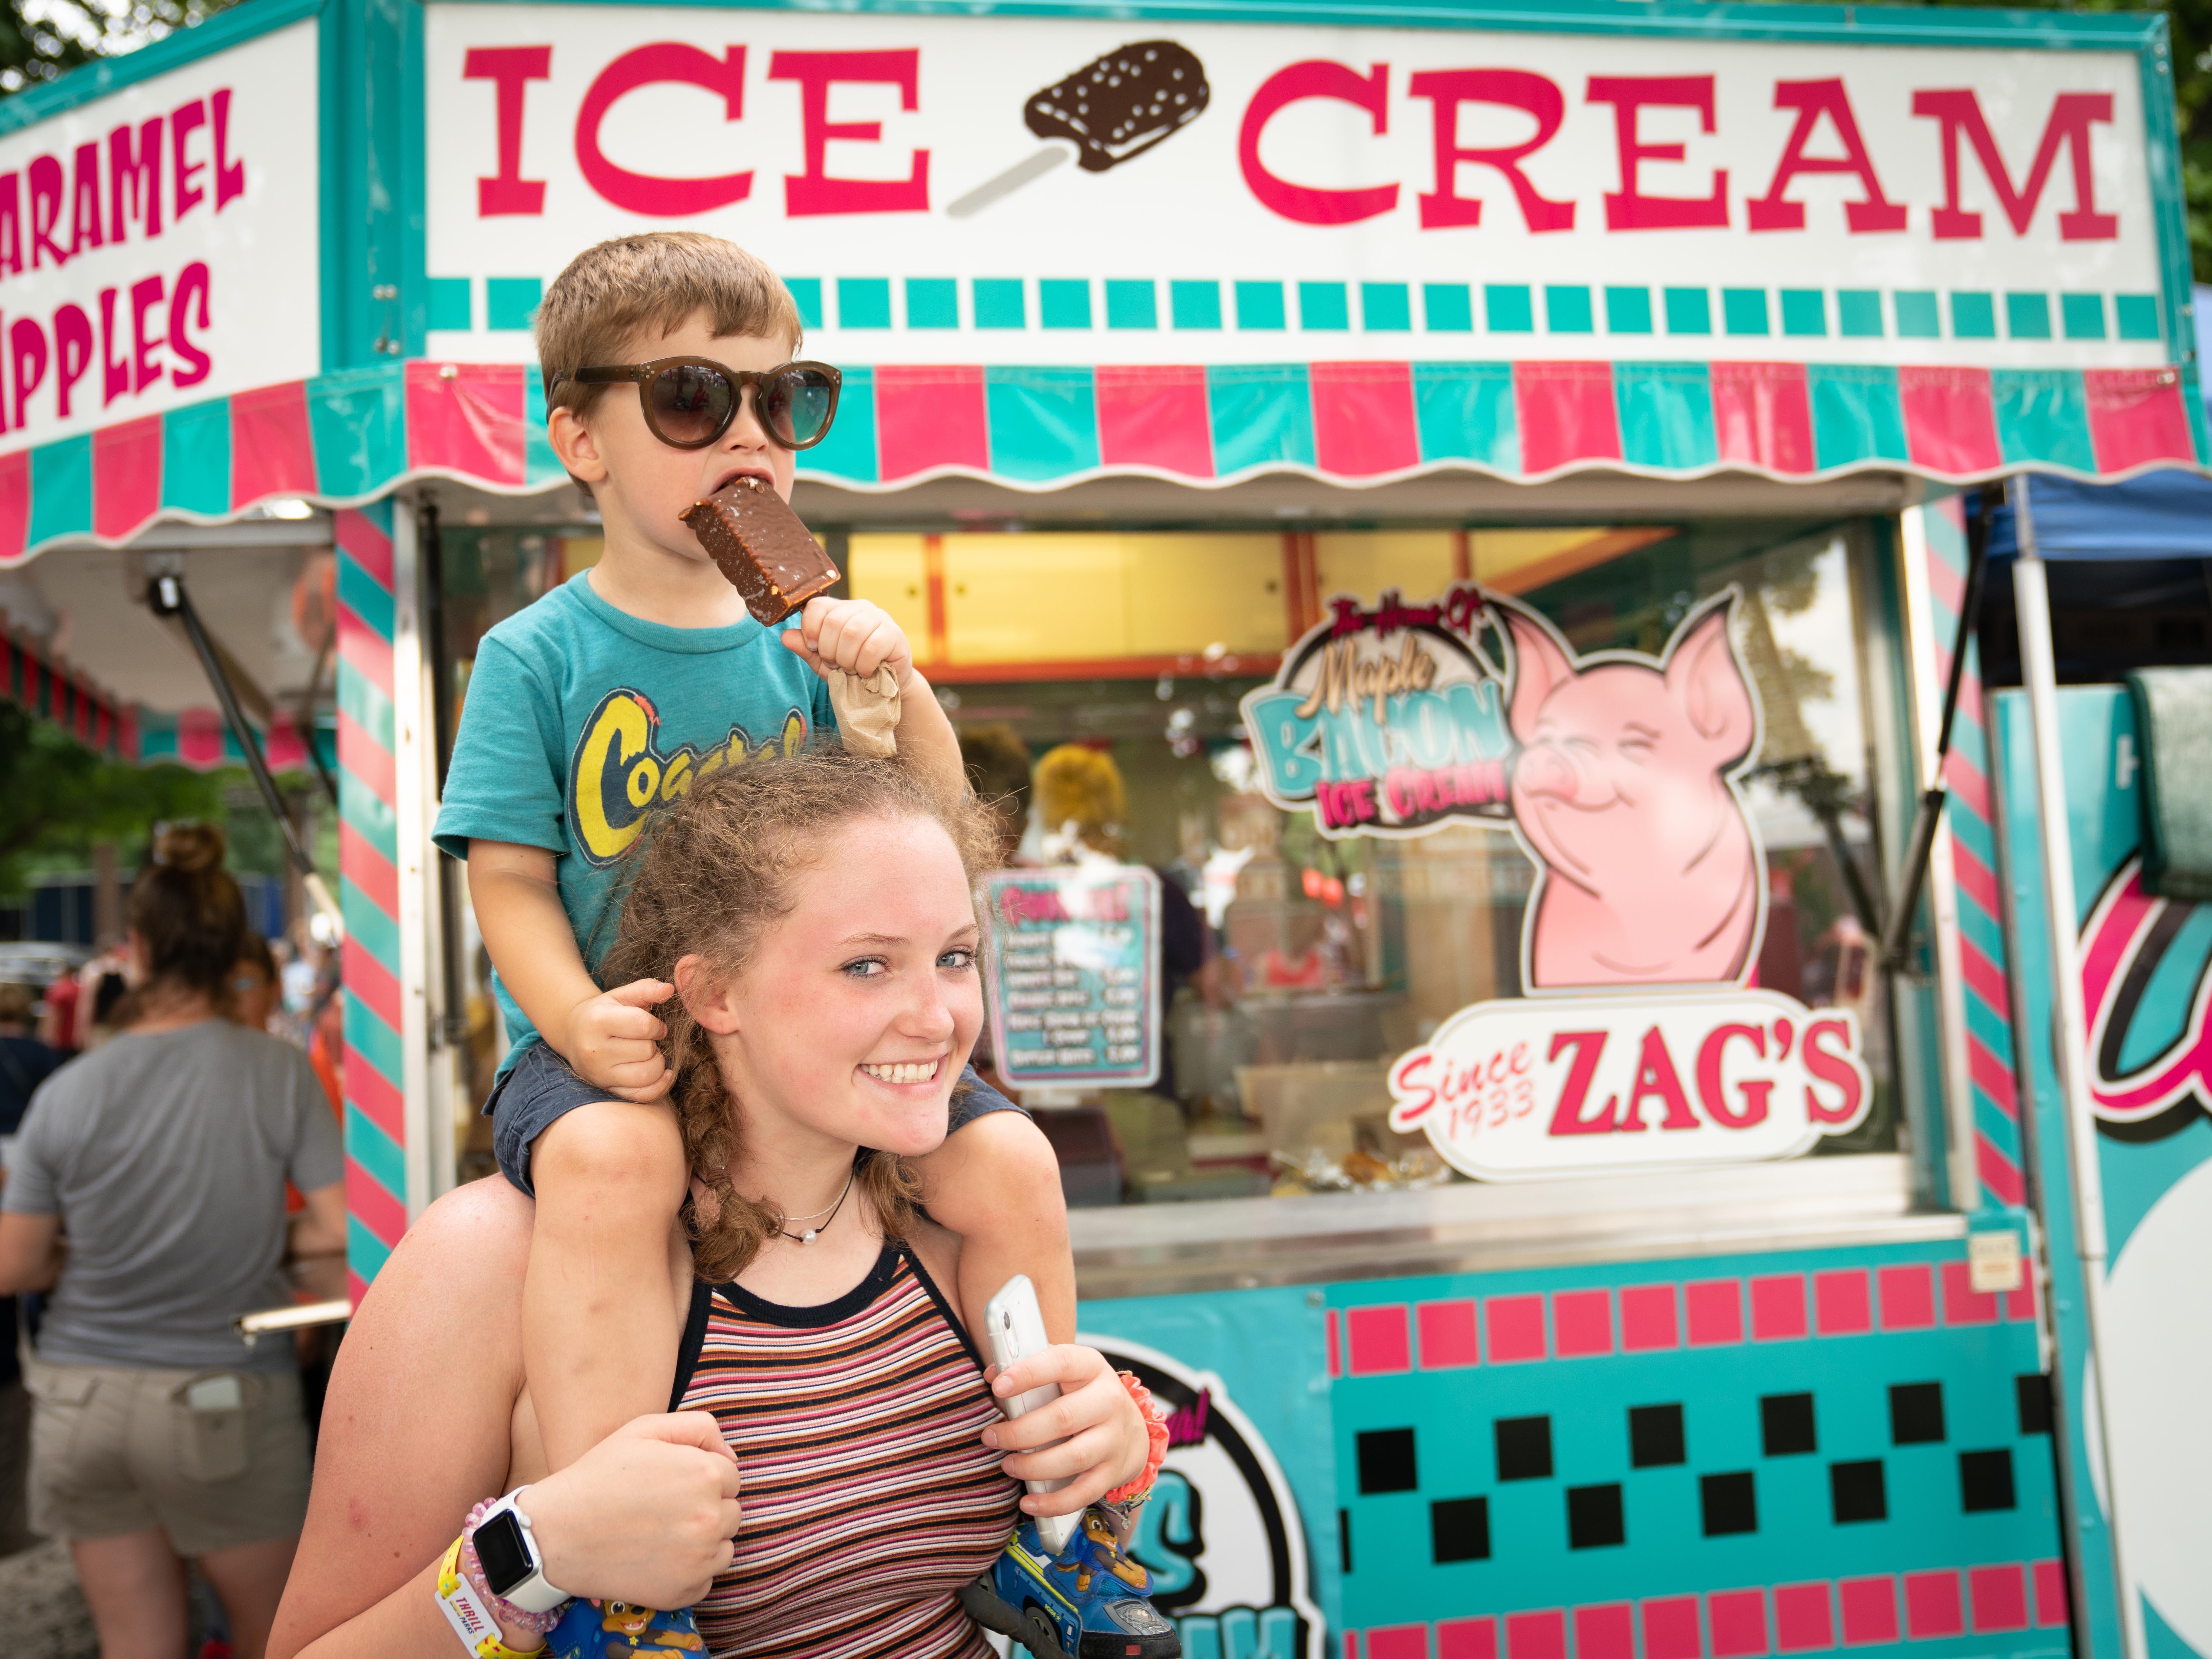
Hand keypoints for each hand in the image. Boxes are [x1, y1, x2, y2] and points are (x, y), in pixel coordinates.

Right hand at [524, 1412, 741, 1607]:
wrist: (557, 1534)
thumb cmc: (600, 1476)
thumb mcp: (645, 1429)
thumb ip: (698, 1428)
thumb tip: (729, 1453)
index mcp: (706, 1474)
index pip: (731, 1476)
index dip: (702, 1477)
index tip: (673, 1484)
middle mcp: (710, 1518)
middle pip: (731, 1512)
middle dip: (706, 1508)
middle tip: (664, 1509)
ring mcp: (699, 1559)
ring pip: (724, 1546)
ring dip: (704, 1540)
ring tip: (661, 1533)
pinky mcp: (685, 1591)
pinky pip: (707, 1578)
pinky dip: (689, 1570)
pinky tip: (657, 1558)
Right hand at [561, 980, 673, 1102]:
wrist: (574, 1034)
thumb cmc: (604, 1013)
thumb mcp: (620, 996)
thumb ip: (646, 989)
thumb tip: (669, 989)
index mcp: (598, 1021)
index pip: (642, 1025)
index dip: (656, 1025)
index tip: (653, 1025)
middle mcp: (595, 1050)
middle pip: (647, 1051)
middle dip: (654, 1044)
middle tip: (646, 1040)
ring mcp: (599, 1074)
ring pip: (646, 1075)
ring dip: (657, 1064)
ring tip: (648, 1054)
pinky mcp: (607, 1089)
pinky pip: (641, 1096)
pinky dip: (659, 1087)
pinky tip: (662, 1074)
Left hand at [780, 597, 915, 689]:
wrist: (885, 686)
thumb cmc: (853, 669)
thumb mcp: (823, 662)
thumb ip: (805, 649)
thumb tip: (785, 636)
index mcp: (839, 609)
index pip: (816, 606)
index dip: (810, 629)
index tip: (814, 648)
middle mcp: (859, 607)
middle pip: (833, 622)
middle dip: (829, 651)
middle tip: (836, 665)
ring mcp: (879, 618)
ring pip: (852, 633)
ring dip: (847, 659)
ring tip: (851, 669)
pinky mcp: (894, 633)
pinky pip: (872, 647)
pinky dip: (864, 666)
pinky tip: (867, 672)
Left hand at [982, 1345, 1148, 1516]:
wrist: (1131, 1429)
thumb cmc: (1082, 1396)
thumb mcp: (1065, 1374)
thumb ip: (1030, 1371)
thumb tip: (991, 1375)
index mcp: (1091, 1368)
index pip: (1060, 1363)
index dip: (1028, 1374)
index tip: (997, 1386)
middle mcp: (1108, 1401)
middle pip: (1063, 1417)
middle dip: (1020, 1432)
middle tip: (991, 1437)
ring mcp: (1114, 1439)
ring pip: (1073, 1457)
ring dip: (1033, 1466)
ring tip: (1008, 1465)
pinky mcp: (1113, 1472)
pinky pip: (1083, 1492)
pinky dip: (1054, 1503)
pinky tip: (1029, 1503)